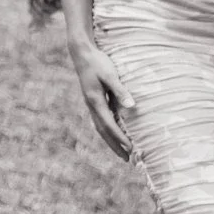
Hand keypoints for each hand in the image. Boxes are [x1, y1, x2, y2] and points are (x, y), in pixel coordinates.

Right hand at [68, 38, 134, 159]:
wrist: (81, 53)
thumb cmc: (98, 63)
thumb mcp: (110, 75)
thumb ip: (120, 90)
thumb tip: (132, 106)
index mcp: (95, 101)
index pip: (109, 125)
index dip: (120, 137)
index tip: (131, 149)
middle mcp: (91, 105)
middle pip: (102, 130)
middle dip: (114, 145)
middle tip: (126, 159)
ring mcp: (90, 103)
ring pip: (100, 127)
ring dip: (110, 140)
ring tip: (121, 152)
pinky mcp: (92, 99)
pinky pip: (100, 120)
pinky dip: (107, 130)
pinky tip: (113, 133)